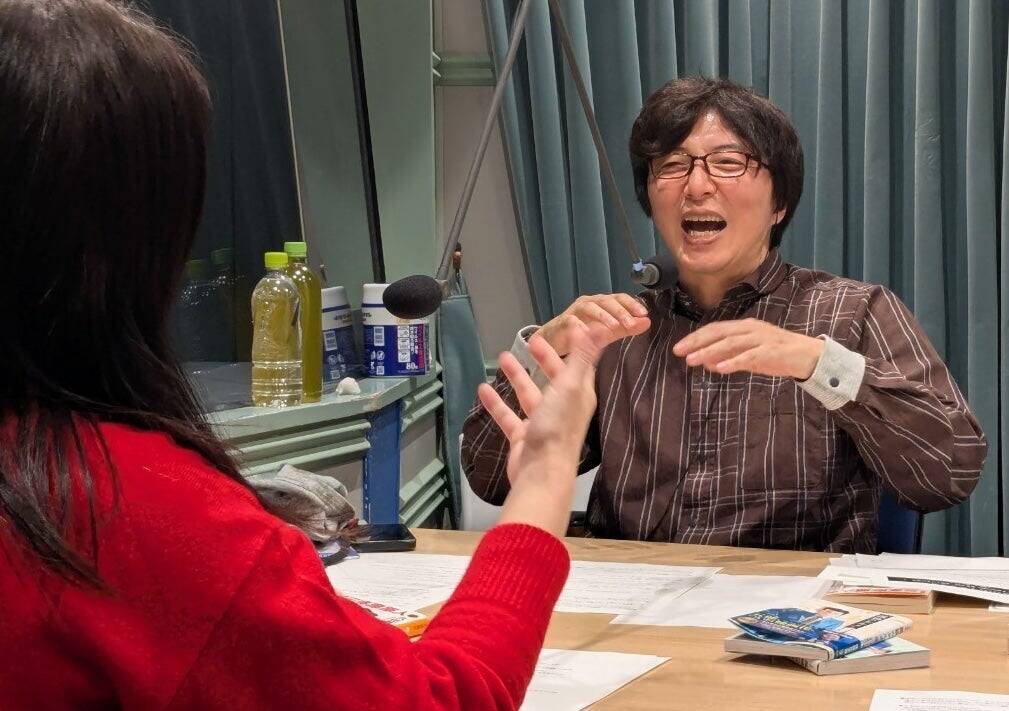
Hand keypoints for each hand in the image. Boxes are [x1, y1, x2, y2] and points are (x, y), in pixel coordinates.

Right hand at [477, 327, 606, 537]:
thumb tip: (593, 329)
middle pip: (553, 378)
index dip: (572, 348)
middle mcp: (562, 407)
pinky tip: (483, 389)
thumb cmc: (558, 427)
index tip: (564, 330)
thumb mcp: (570, 385)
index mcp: (578, 395)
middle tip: (531, 341)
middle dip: (543, 360)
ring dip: (517, 377)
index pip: (577, 366)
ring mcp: (542, 423)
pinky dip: (497, 403)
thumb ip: (581, 357)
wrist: (541, 472)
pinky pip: (508, 415)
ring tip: (502, 358)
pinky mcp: (523, 437)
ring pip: (528, 394)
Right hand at [537, 293, 650, 356]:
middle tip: (630, 323)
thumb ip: (626, 328)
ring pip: (590, 308)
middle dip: (620, 311)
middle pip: (606, 301)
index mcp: (602, 303)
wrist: (556, 339)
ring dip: (602, 316)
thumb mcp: (608, 332)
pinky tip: (587, 332)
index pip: (620, 298)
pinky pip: (572, 321)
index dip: (632, 304)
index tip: (644, 314)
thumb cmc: (583, 333)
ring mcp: (575, 310)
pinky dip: (580, 325)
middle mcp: (590, 303)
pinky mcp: (563, 321)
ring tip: (612, 327)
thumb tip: (647, 322)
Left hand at [672, 318, 824, 379]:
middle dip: (697, 342)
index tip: (679, 347)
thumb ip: (729, 359)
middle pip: (718, 333)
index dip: (696, 337)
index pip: (715, 329)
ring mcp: (761, 338)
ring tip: (692, 360)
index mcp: (744, 327)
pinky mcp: (771, 351)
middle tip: (679, 351)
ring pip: (730, 343)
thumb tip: (707, 364)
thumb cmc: (777, 355)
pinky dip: (733, 361)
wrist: (809, 356)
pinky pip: (749, 356)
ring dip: (709, 351)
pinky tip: (719, 368)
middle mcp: (750, 329)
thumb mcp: (749, 358)